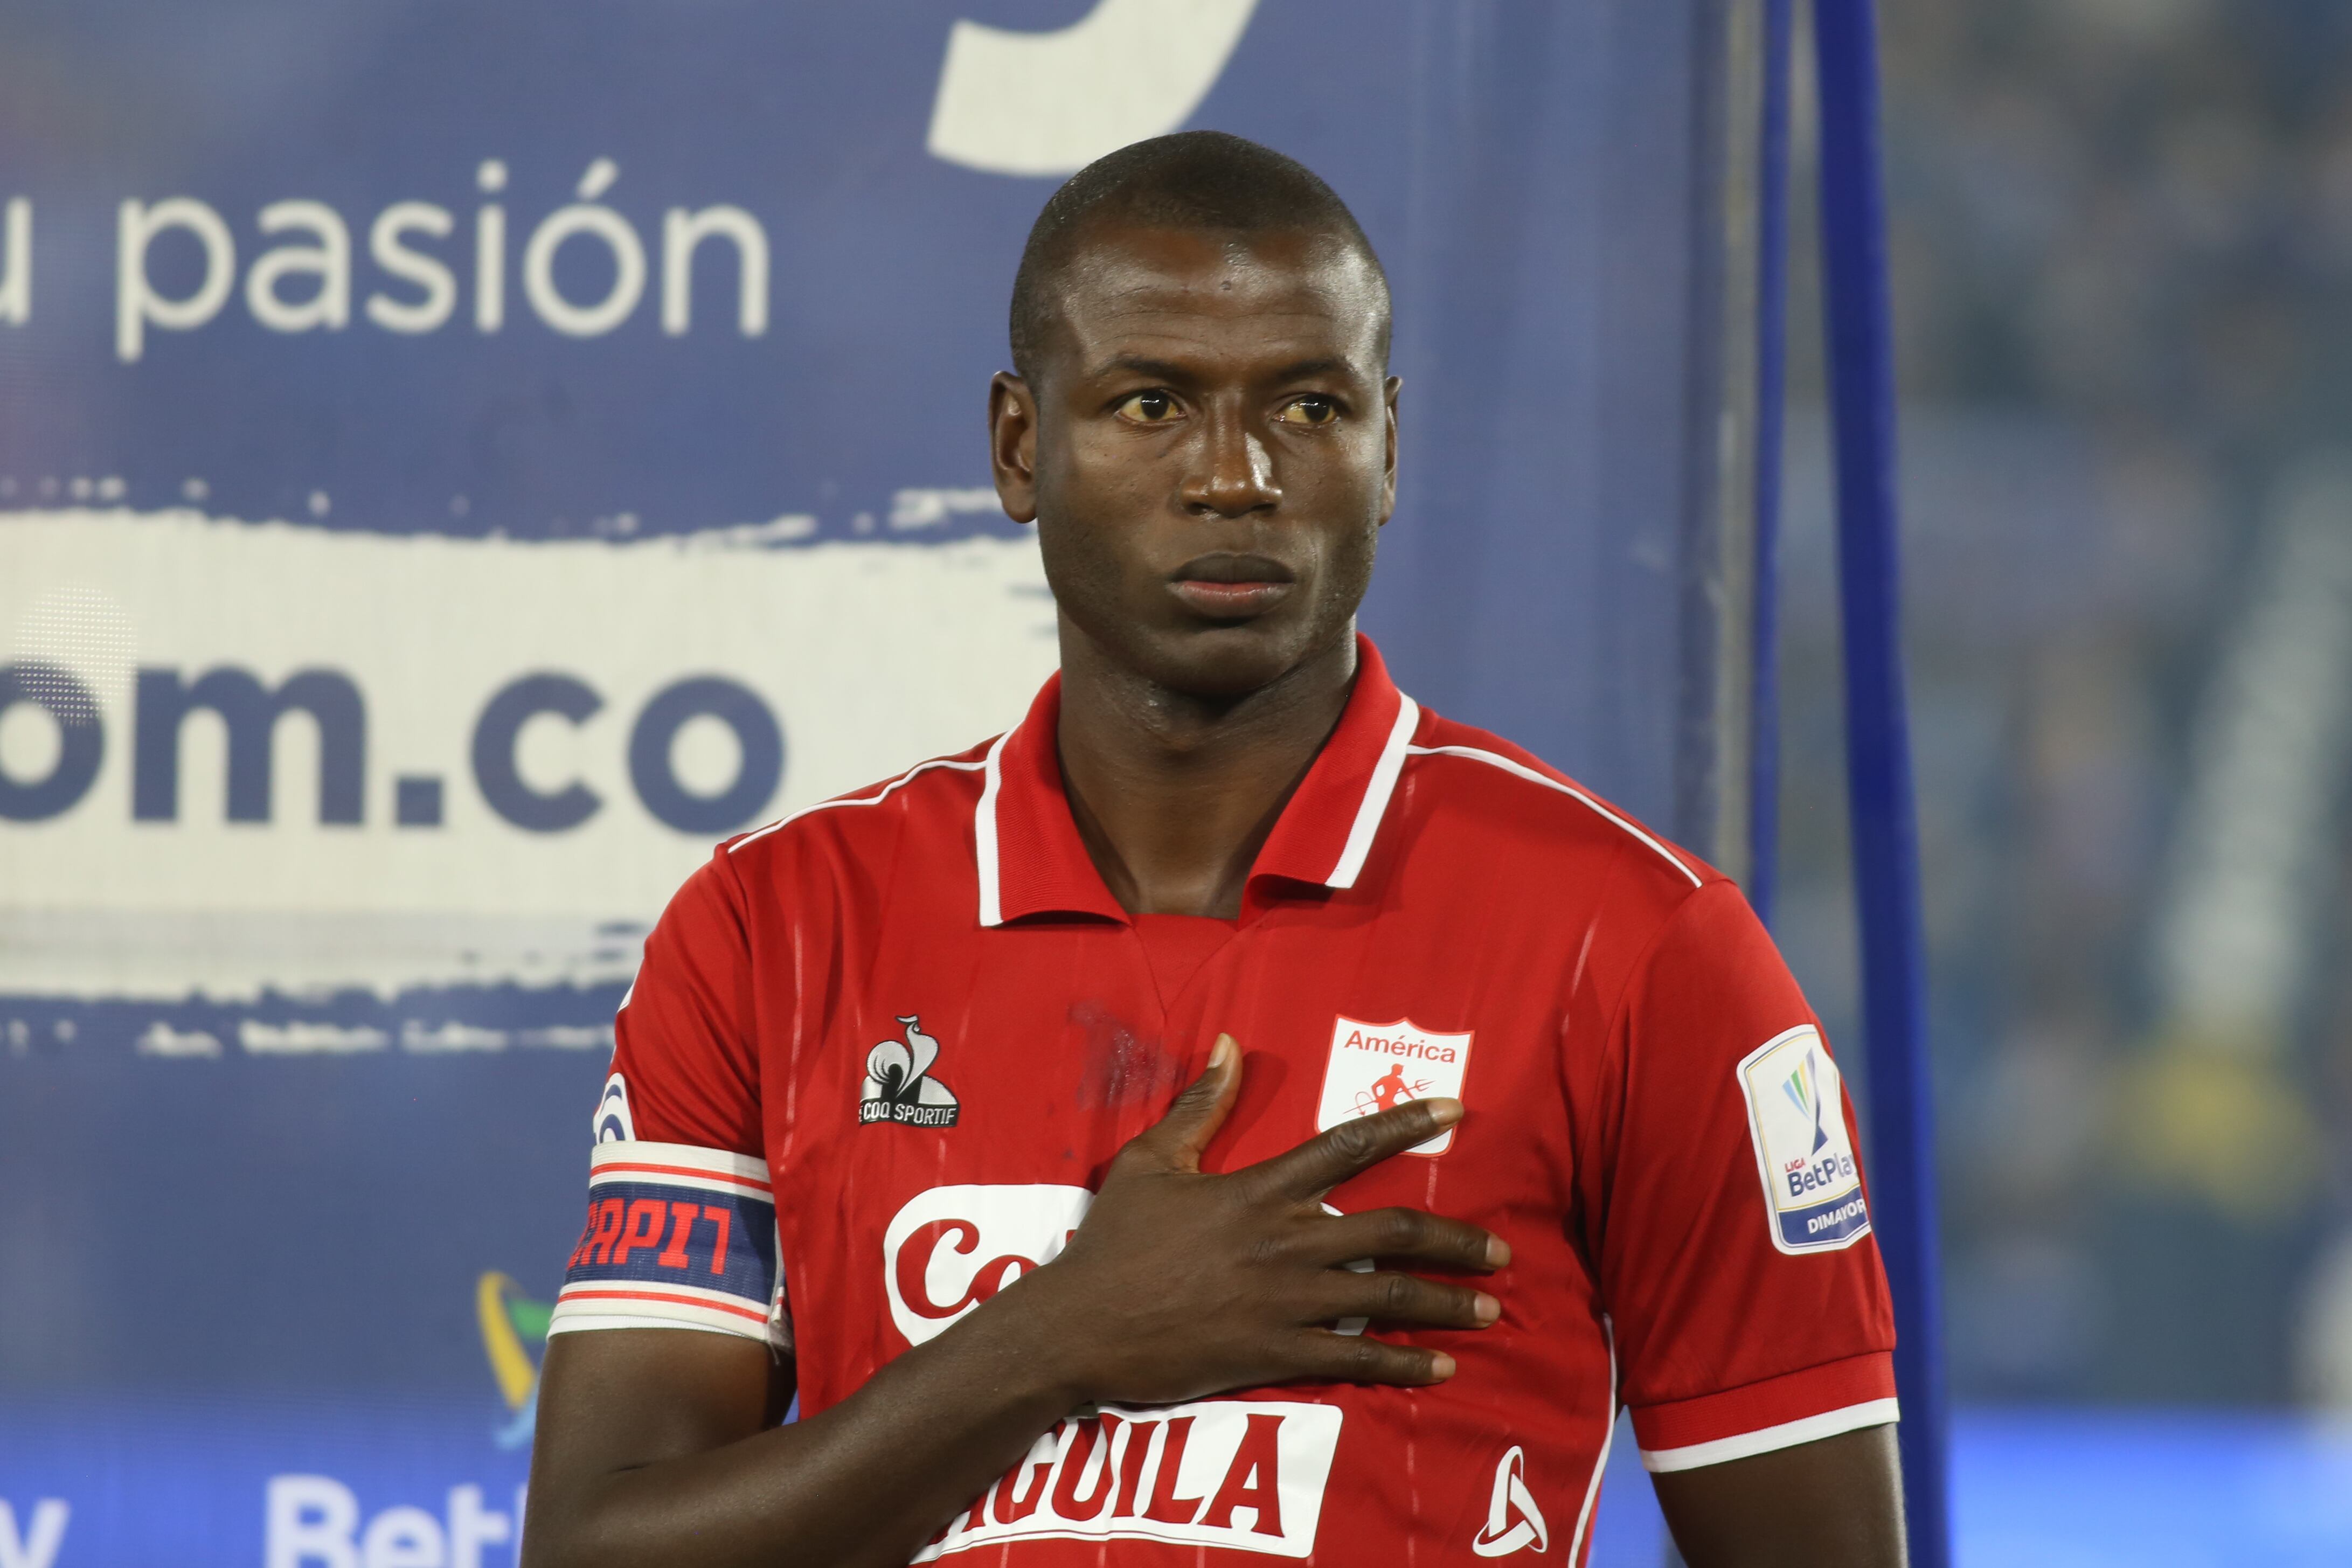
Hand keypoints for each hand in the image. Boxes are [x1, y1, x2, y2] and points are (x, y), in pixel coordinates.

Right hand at [1005, 1034, 1508, 1407]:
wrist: (1078, 1326)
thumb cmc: (1112, 1243)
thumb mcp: (1150, 1161)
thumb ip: (1200, 1105)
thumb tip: (1231, 1043)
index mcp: (1260, 1190)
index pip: (1348, 1147)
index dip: (1406, 1124)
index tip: (1456, 1112)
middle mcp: (1286, 1242)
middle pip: (1392, 1232)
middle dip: (1455, 1241)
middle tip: (1501, 1250)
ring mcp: (1284, 1302)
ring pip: (1386, 1298)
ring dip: (1445, 1304)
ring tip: (1489, 1309)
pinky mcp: (1274, 1354)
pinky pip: (1353, 1359)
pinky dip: (1402, 1366)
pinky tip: (1439, 1371)